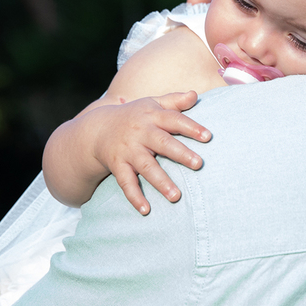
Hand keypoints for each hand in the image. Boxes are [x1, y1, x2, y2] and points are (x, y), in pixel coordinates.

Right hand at [87, 92, 210, 214]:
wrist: (98, 128)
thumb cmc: (135, 116)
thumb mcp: (152, 104)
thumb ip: (174, 101)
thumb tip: (196, 95)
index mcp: (152, 116)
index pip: (174, 120)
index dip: (191, 127)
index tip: (207, 137)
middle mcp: (140, 133)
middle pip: (162, 143)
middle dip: (180, 154)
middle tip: (199, 164)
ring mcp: (128, 150)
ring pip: (146, 167)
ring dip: (161, 182)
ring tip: (176, 196)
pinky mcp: (117, 165)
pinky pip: (126, 182)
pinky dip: (135, 197)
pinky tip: (146, 210)